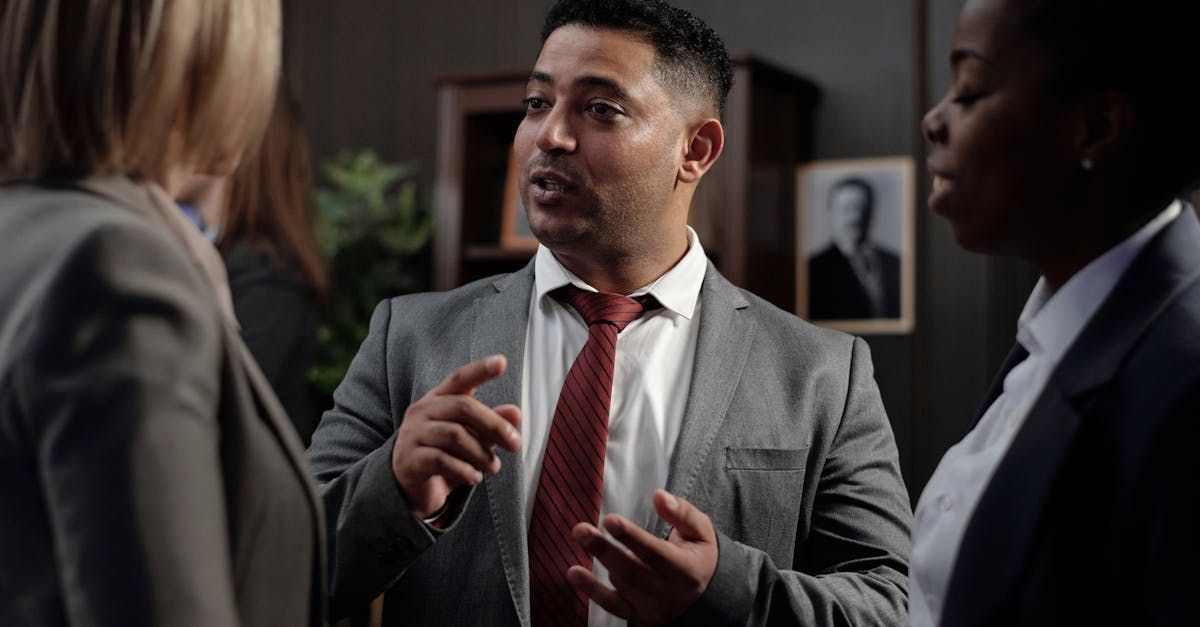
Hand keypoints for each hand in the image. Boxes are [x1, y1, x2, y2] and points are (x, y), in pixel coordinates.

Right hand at [391, 355, 521, 517]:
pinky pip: (441, 460)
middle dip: (494, 424)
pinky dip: (464, 470)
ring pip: (454, 435)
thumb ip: (491, 424)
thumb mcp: (472, 438)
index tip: (501, 362)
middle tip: (516, 444)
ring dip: (481, 454)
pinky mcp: (408, 459)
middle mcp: (423, 411)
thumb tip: (516, 414)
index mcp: (439, 399)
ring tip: (493, 467)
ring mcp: (413, 434)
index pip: (460, 379)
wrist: (410, 487)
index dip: (480, 370)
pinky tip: (475, 478)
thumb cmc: (445, 455)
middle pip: (463, 406)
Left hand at [567, 490, 717, 625]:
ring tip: (584, 535)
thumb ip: (682, 512)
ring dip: (601, 560)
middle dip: (604, 550)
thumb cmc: (699, 556)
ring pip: (622, 586)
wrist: (706, 597)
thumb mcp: (701, 531)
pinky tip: (574, 573)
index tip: (610, 520)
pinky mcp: (638, 616)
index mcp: (686, 570)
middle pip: (632, 571)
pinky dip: (591, 590)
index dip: (632, 538)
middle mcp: (668, 593)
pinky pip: (611, 605)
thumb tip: (659, 496)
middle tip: (580, 530)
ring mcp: (652, 608)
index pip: (656, 554)